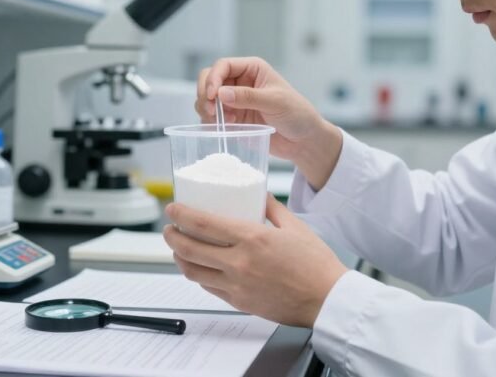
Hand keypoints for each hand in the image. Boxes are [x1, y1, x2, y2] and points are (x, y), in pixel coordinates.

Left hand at [163, 196, 347, 327]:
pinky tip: (200, 266)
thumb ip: (271, 208)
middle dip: (172, 236)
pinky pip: (209, 287)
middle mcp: (239, 263)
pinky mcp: (239, 302)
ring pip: (193, 272)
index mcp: (252, 239)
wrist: (326, 300)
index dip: (181, 215)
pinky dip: (199, 274)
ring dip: (179, 258)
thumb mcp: (295, 226)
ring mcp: (237, 286)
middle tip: (169, 227)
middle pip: (190, 249)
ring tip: (178, 247)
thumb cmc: (316, 264)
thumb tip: (258, 194)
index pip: (203, 224)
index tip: (172, 208)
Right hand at [196, 57, 341, 187]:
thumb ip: (248, 97)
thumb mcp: (275, 102)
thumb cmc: (297, 114)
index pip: (223, 66)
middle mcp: (240, 82)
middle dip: (206, 93)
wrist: (304, 141)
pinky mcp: (232, 118)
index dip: (214, 78)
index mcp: (252, 69)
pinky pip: (212, 117)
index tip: (213, 95)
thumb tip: (221, 93)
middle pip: (209, 79)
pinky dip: (210, 121)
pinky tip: (224, 127)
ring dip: (206, 108)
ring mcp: (234, 100)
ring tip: (221, 121)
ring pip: (207, 98)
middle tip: (211, 111)